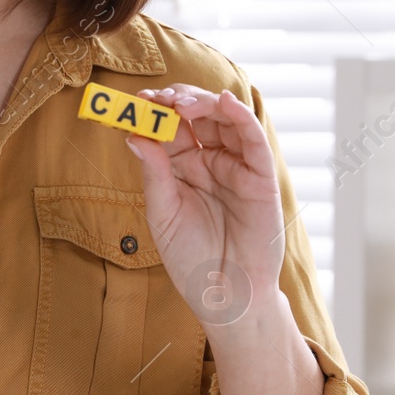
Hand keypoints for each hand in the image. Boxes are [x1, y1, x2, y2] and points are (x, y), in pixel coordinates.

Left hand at [126, 84, 285, 327]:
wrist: (224, 295)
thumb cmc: (191, 259)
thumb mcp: (163, 214)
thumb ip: (154, 174)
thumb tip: (134, 135)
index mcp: (182, 168)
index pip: (169, 128)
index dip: (154, 111)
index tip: (136, 101)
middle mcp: (210, 161)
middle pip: (197, 116)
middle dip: (177, 101)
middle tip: (158, 99)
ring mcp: (236, 165)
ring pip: (224, 118)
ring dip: (204, 102)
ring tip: (182, 103)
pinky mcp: (261, 176)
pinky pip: (253, 139)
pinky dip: (241, 115)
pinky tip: (226, 101)